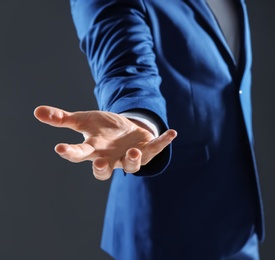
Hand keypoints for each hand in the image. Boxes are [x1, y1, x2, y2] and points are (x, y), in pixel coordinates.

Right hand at [34, 105, 176, 179]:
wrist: (125, 130)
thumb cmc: (102, 128)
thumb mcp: (84, 120)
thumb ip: (63, 119)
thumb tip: (37, 111)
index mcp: (93, 150)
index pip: (79, 155)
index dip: (70, 153)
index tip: (60, 148)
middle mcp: (111, 158)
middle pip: (103, 171)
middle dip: (102, 169)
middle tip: (100, 163)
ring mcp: (129, 156)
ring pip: (131, 165)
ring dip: (134, 160)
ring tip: (135, 150)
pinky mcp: (147, 151)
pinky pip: (156, 149)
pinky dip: (164, 142)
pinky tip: (172, 132)